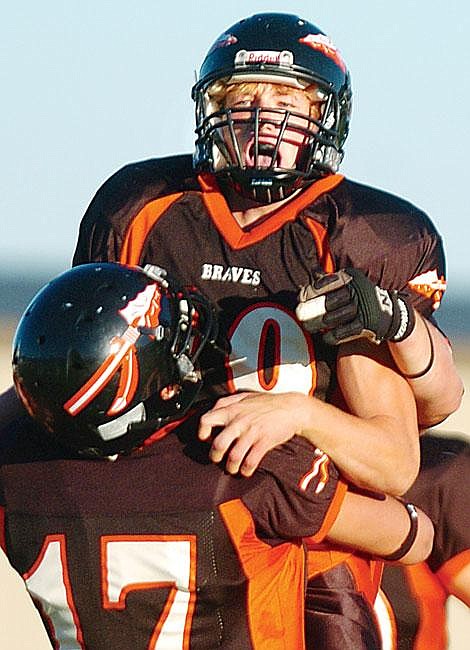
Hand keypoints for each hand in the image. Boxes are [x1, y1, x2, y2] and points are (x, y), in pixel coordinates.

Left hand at [198, 392, 308, 475]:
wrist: (292, 408)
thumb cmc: (268, 403)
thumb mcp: (245, 396)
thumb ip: (227, 402)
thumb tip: (212, 410)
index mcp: (232, 409)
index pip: (206, 420)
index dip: (202, 432)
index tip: (206, 439)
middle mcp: (239, 421)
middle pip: (218, 444)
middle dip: (214, 457)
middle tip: (217, 459)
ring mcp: (252, 432)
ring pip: (233, 456)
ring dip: (231, 467)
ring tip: (232, 468)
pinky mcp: (264, 441)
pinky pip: (251, 461)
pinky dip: (246, 469)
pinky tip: (246, 470)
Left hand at [296, 268, 414, 344]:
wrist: (393, 313)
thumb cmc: (363, 297)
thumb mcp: (351, 283)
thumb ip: (332, 279)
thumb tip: (313, 273)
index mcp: (352, 278)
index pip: (327, 283)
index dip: (311, 291)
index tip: (301, 297)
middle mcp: (358, 291)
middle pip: (328, 302)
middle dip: (311, 309)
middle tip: (300, 314)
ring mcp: (364, 308)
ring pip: (334, 318)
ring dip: (318, 324)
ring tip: (309, 326)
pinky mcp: (368, 324)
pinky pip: (344, 332)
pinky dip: (333, 336)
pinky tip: (325, 337)